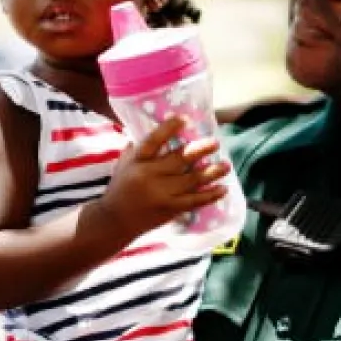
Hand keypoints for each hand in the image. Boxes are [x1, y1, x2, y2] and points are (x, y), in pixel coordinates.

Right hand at [93, 117, 229, 241]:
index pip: (153, 141)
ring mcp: (161, 194)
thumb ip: (137, 148)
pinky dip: (210, 195)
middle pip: (179, 160)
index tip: (184, 119)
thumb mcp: (124, 164)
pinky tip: (223, 189)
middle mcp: (150, 176)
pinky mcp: (170, 209)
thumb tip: (152, 126)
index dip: (169, 129)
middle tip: (215, 142)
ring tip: (226, 165)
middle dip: (200, 150)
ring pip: (191, 180)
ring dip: (212, 172)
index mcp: (138, 161)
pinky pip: (194, 201)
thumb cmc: (120, 188)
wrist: (115, 221)